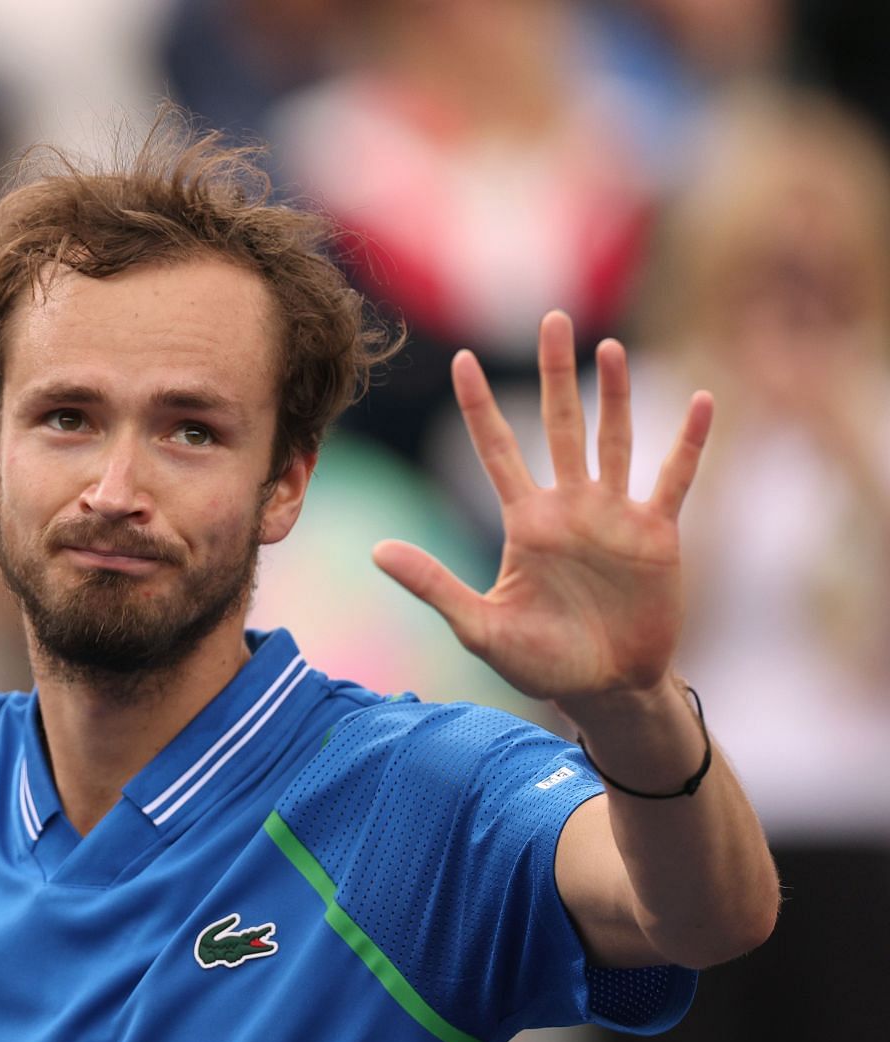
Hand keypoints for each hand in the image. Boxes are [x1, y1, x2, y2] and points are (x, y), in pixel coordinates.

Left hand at [372, 311, 711, 701]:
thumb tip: (375, 551)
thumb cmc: (539, 662)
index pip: (496, 449)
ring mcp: (615, 516)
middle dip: (555, 374)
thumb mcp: (479, 626)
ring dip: (614, 395)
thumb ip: (432, 585)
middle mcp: (569, 507)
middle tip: (551, 318)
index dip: (479, 406)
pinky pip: (674, 479)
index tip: (461, 359)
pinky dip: (687, 443)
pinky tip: (699, 402)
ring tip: (609, 347)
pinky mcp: (657, 534)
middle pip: (559, 425)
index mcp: (525, 521)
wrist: (603, 690)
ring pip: (614, 440)